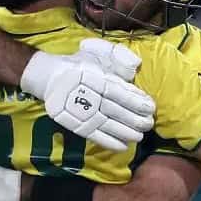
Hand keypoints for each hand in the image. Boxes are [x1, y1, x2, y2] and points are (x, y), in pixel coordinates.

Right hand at [20, 40, 155, 151]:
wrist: (50, 76)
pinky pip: (94, 135)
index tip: (150, 107)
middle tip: (149, 124)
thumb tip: (136, 66)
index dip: (136, 101)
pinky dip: (109, 142)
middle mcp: (90, 96)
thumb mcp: (98, 53)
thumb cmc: (79, 65)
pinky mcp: (75, 124)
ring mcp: (82, 111)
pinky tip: (123, 147)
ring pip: (108, 124)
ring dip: (126, 132)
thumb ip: (118, 58)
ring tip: (140, 136)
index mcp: (97, 78)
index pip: (121, 92)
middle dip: (135, 119)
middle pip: (116, 110)